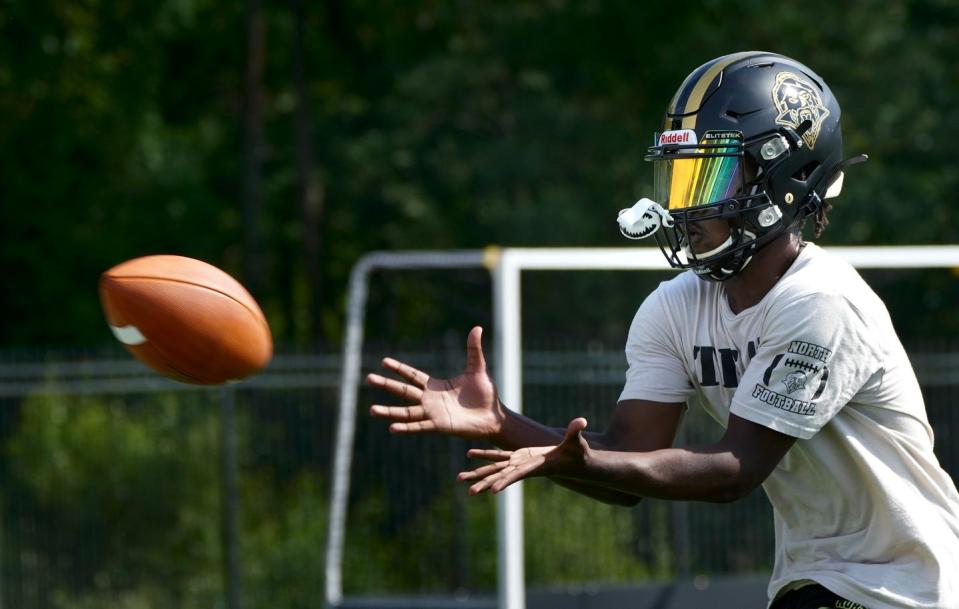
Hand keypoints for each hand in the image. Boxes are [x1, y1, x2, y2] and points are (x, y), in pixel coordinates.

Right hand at [367, 326, 504, 438]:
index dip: (398, 368)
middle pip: (403, 391)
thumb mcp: (477, 368)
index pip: (412, 375)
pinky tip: (392, 427)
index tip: (383, 361)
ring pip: (405, 412)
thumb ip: (473, 350)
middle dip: (386, 384)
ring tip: (372, 410)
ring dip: (389, 412)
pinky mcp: (439, 426)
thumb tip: (477, 328)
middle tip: (368, 379)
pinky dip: (406, 428)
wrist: (494, 417)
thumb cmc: (485, 395)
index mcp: (435, 386)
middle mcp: (430, 399)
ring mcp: (432, 414)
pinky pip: (419, 426)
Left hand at [458, 417, 589, 493]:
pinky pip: (498, 456)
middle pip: (500, 476)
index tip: (492, 490)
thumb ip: (576, 433)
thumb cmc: (578, 454)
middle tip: (469, 492)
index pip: (518, 475)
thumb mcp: (576, 443)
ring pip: (494, 468)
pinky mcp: (518, 456)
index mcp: (535, 467)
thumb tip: (582, 421)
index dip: (505, 481)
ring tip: (459, 479)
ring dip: (477, 473)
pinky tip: (470, 454)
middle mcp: (523, 468)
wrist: (576, 462)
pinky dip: (484, 454)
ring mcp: (519, 462)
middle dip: (485, 483)